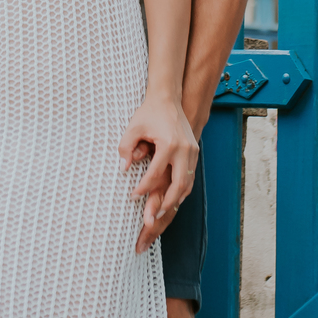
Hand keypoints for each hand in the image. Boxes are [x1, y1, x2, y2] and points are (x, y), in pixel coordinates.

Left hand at [119, 96, 198, 255]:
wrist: (168, 99)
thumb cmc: (148, 113)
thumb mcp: (133, 127)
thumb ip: (126, 147)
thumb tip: (123, 168)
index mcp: (169, 144)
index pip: (155, 174)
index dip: (143, 188)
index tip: (132, 197)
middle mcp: (184, 150)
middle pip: (178, 185)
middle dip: (165, 203)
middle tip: (151, 219)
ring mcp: (192, 151)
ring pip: (187, 184)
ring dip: (175, 200)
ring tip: (161, 215)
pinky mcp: (194, 152)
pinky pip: (190, 177)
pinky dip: (182, 191)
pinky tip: (172, 200)